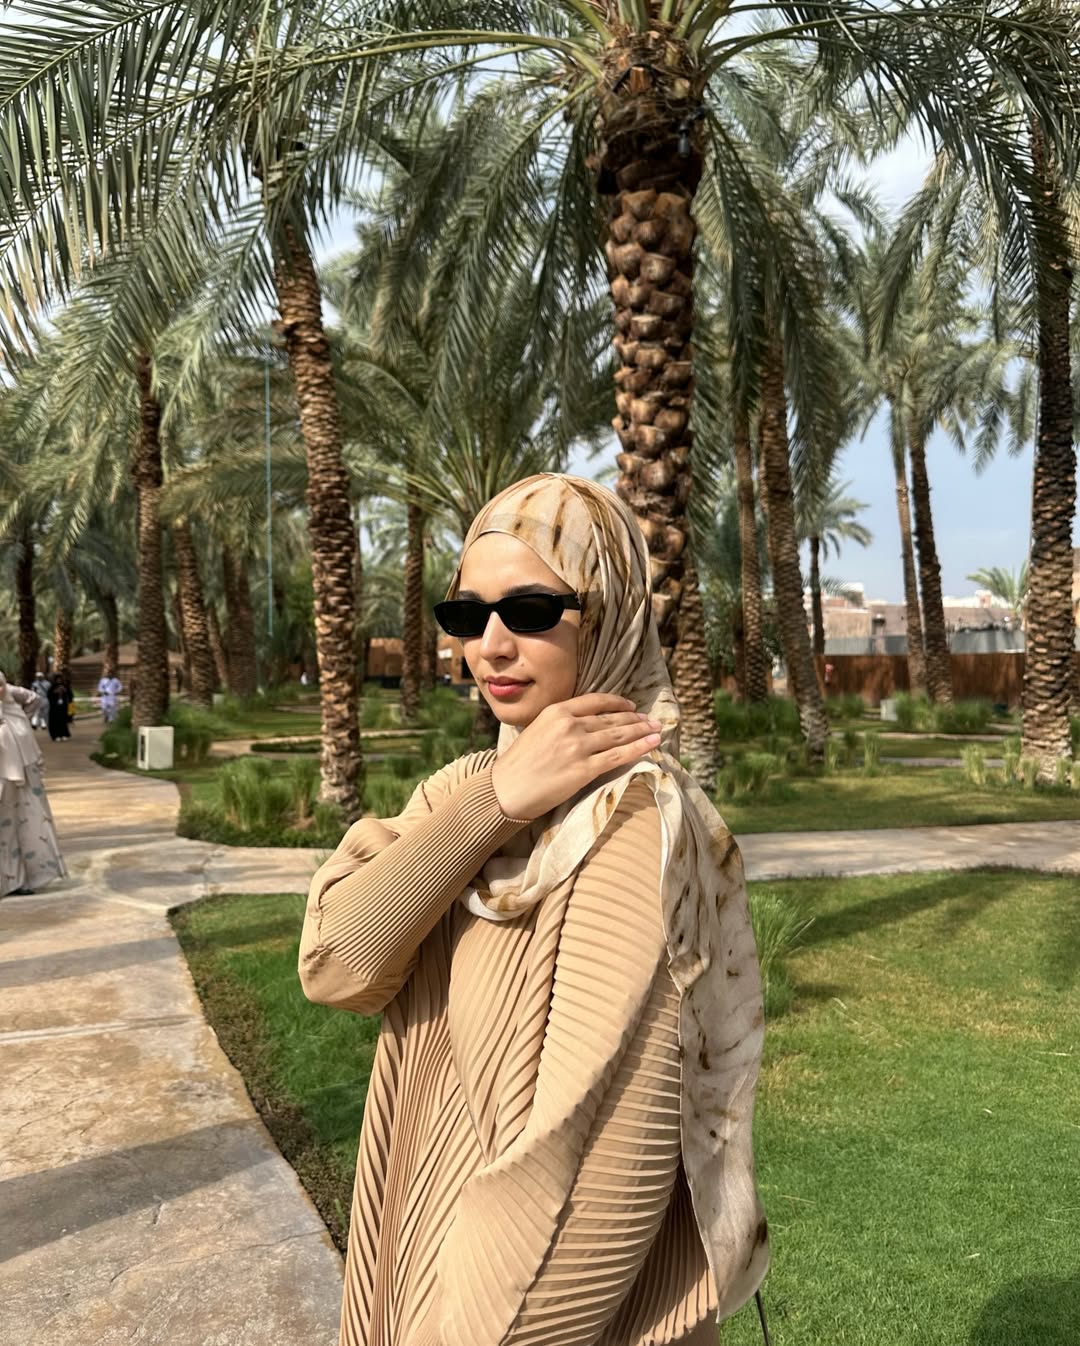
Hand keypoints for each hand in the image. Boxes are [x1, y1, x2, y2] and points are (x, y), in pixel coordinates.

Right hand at [490, 693, 661, 820]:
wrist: (506, 789)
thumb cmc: (518, 763)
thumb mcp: (537, 729)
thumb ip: (561, 723)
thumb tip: (586, 724)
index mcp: (556, 711)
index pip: (596, 701)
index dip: (618, 703)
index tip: (631, 707)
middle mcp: (569, 725)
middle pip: (611, 719)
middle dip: (636, 720)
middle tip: (652, 720)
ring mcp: (578, 747)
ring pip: (619, 736)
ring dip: (642, 732)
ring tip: (657, 731)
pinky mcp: (583, 769)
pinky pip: (618, 756)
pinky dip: (639, 749)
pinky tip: (652, 745)